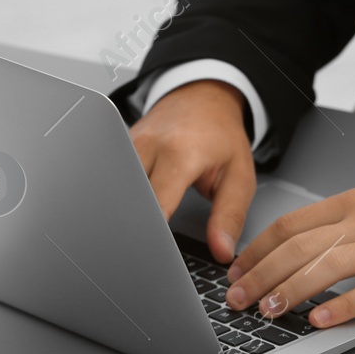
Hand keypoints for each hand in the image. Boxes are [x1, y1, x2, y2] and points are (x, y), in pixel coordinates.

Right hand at [127, 80, 255, 261]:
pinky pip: (116, 177)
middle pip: (129, 198)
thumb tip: (221, 251)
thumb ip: (229, 217)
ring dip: (125, 211)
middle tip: (141, 251)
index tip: (155, 255)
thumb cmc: (222, 136)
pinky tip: (126, 211)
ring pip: (118, 188)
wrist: (204, 98)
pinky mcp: (120, 147)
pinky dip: (122, 196)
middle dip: (134, 226)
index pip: (156, 205)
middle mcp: (149, 145)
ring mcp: (129, 143)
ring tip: (131, 234)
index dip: (154, 235)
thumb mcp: (239, 177)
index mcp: (181, 153)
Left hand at [225, 174, 354, 326]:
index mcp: (353, 204)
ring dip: (291, 291)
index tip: (237, 271)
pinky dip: (342, 308)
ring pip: (326, 268)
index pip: (290, 225)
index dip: (257, 251)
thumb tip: (304, 247)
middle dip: (261, 276)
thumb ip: (344, 222)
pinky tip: (321, 321)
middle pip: (298, 248)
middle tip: (239, 299)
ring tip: (270, 312)